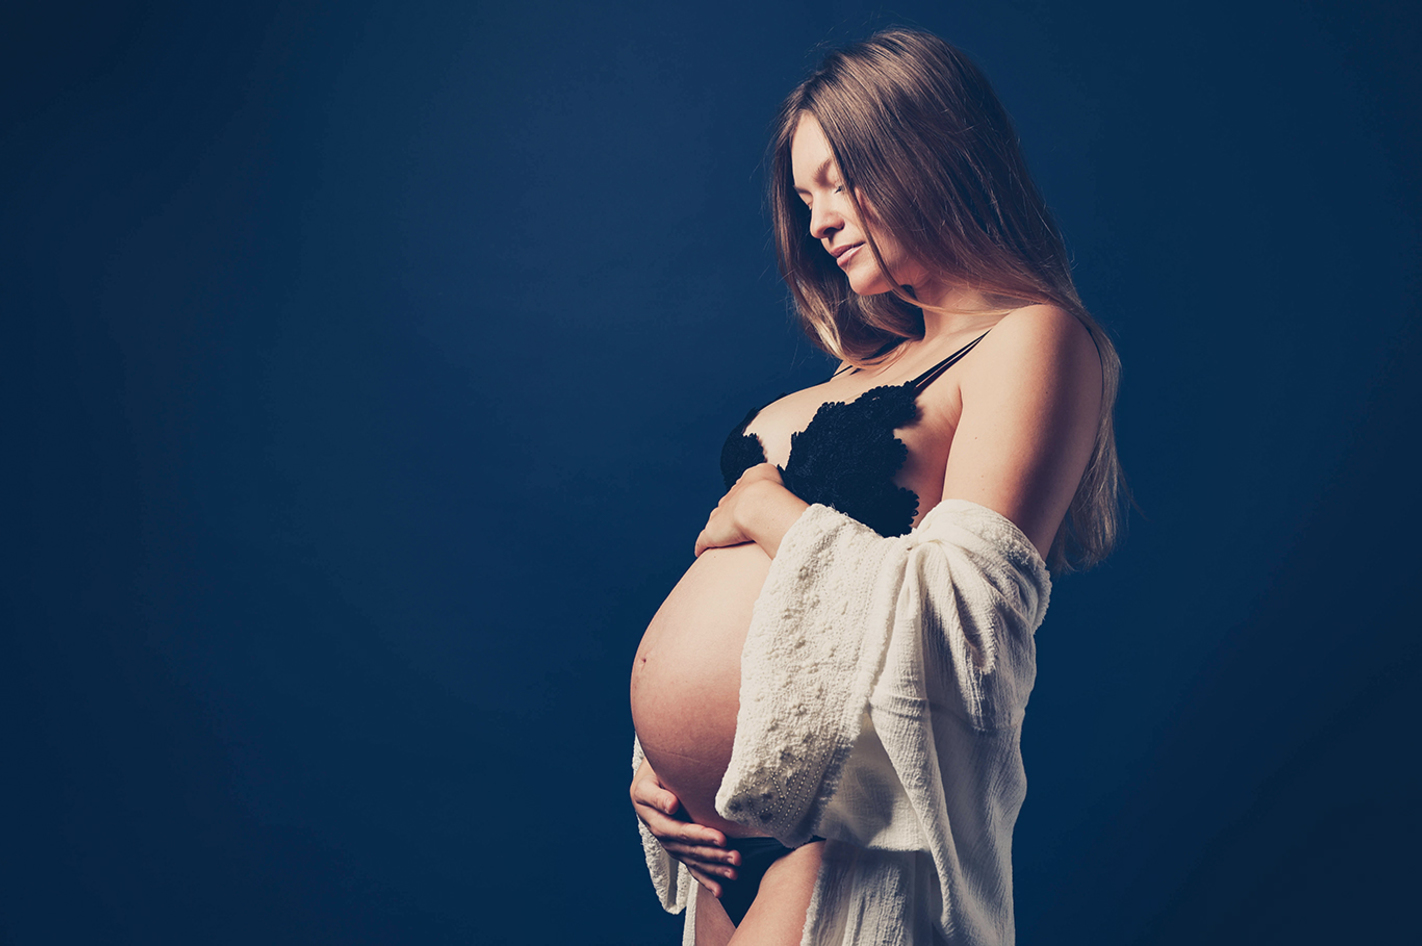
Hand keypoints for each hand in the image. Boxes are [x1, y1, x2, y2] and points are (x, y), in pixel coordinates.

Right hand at [630, 760, 740, 897]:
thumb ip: (657, 795)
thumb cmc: (652, 778)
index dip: (700, 836)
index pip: (679, 831)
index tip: (722, 837)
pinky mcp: (680, 850)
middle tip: (736, 857)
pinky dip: (706, 880)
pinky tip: (720, 891)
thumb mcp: (648, 784)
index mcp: (654, 820)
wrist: (649, 784)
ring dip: (715, 868)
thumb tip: (672, 805)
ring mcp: (672, 845)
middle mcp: (663, 836)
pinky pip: (693, 867)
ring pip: (695, 860)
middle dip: (714, 854)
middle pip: (690, 849)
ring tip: (735, 872)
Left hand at [693, 463, 789, 557]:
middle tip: (743, 521)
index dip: (745, 498)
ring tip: (726, 535)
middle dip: (732, 512)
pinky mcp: (712, 534)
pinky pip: (703, 541)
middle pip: (727, 505)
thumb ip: (765, 473)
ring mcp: (718, 516)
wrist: (759, 505)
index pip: (740, 490)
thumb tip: (765, 474)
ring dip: (720, 527)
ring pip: (716, 520)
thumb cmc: (770, 491)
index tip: (750, 504)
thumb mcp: (771, 472)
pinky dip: (702, 545)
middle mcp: (728, 499)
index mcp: (743, 485)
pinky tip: (701, 551)